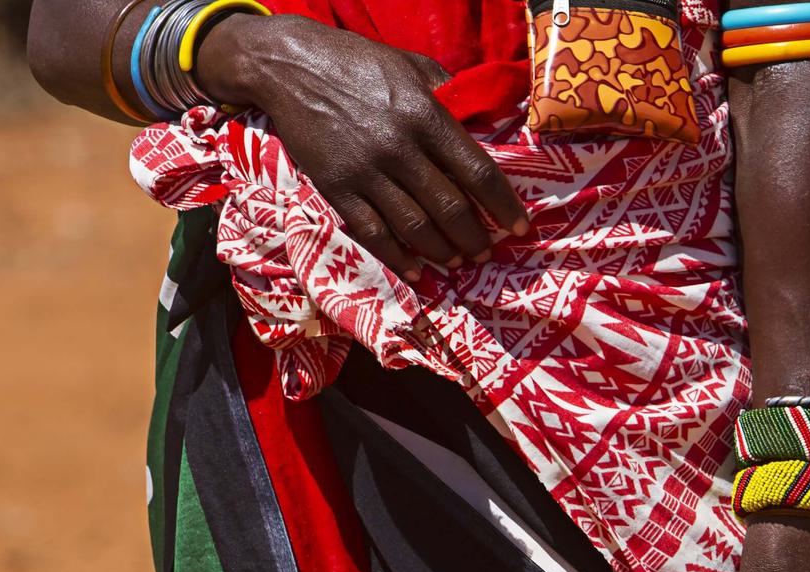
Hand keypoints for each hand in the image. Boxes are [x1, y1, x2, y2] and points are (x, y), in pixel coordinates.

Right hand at [194, 13, 528, 280]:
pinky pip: (373, 233)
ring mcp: (366, 172)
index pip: (477, 171)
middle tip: (488, 251)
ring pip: (415, 226)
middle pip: (449, 206)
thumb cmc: (355, 61)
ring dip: (443, 250)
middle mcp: (399, 148)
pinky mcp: (337, 188)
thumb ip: (445, 91)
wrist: (291, 67)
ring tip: (459, 261)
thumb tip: (477, 117)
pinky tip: (416, 271)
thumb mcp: (409, 64)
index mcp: (424, 115)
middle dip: (475, 236)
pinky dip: (398, 257)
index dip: (503, 204)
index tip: (519, 225)